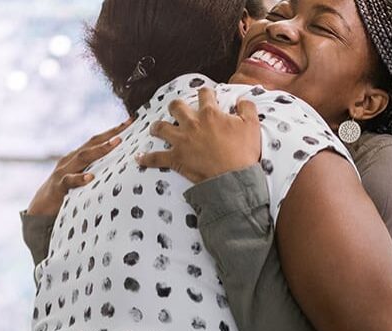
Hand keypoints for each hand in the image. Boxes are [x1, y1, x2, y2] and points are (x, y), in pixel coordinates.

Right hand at [27, 118, 133, 215]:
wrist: (42, 207)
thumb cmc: (69, 191)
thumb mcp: (85, 177)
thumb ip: (100, 171)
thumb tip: (125, 168)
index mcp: (79, 156)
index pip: (98, 139)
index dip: (114, 130)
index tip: (131, 121)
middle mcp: (72, 159)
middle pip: (92, 142)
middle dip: (111, 133)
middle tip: (127, 125)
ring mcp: (64, 171)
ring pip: (83, 157)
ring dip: (100, 150)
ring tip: (116, 143)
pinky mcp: (59, 186)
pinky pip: (69, 180)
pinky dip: (80, 178)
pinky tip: (90, 177)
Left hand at [136, 87, 260, 182]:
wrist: (233, 178)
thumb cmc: (243, 153)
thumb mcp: (252, 126)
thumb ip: (247, 108)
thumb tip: (241, 101)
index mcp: (210, 113)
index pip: (204, 94)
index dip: (205, 93)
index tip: (206, 95)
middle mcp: (192, 123)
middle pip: (176, 106)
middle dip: (176, 106)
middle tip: (178, 109)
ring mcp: (181, 141)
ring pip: (161, 127)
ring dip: (157, 127)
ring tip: (156, 128)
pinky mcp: (175, 158)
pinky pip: (155, 158)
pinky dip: (146, 158)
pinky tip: (139, 158)